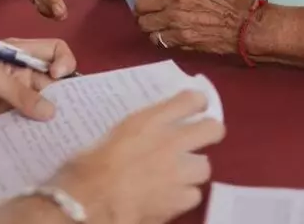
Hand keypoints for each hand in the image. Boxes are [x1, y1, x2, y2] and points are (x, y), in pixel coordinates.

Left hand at [0, 39, 76, 130]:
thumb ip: (20, 93)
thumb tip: (51, 112)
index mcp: (17, 53)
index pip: (53, 50)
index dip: (63, 61)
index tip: (57, 78)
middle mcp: (20, 74)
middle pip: (53, 81)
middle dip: (64, 94)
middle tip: (70, 114)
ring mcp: (13, 98)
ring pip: (42, 105)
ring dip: (52, 116)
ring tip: (62, 132)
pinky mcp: (4, 119)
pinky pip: (27, 123)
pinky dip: (36, 131)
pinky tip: (43, 141)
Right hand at [46, 91, 225, 223]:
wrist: (94, 203)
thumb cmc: (89, 166)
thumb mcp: (111, 137)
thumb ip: (134, 132)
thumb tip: (138, 136)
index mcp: (150, 120)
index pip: (191, 100)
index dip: (196, 103)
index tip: (192, 107)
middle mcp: (171, 142)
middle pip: (213, 129)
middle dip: (209, 132)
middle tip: (197, 138)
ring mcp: (180, 172)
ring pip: (205, 166)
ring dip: (193, 169)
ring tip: (178, 173)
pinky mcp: (181, 199)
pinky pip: (193, 194)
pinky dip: (183, 195)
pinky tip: (170, 196)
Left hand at [136, 0, 252, 54]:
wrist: (246, 25)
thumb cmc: (229, 2)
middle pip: (140, 2)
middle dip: (142, 8)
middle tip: (148, 12)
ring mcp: (175, 18)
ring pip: (144, 23)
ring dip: (148, 25)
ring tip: (156, 26)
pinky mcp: (180, 37)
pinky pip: (157, 39)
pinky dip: (159, 38)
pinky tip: (166, 36)